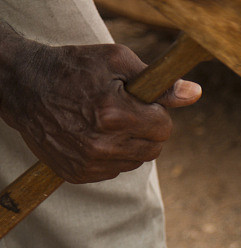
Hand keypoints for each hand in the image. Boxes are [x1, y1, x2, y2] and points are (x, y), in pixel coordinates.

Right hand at [0, 39, 199, 182]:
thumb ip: (159, 82)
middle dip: (147, 130)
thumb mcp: (118, 62)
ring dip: (130, 144)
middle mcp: (103, 144)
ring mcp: (89, 163)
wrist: (25, 87)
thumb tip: (195, 93)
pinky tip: (93, 136)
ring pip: (136, 161)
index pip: (164, 127)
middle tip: (126, 113)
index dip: (155, 112)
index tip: (139, 102)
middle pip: (154, 149)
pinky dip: (111, 156)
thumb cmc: (75, 68)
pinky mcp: (78, 174)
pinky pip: (114, 171)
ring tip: (106, 123)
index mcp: (115, 114)